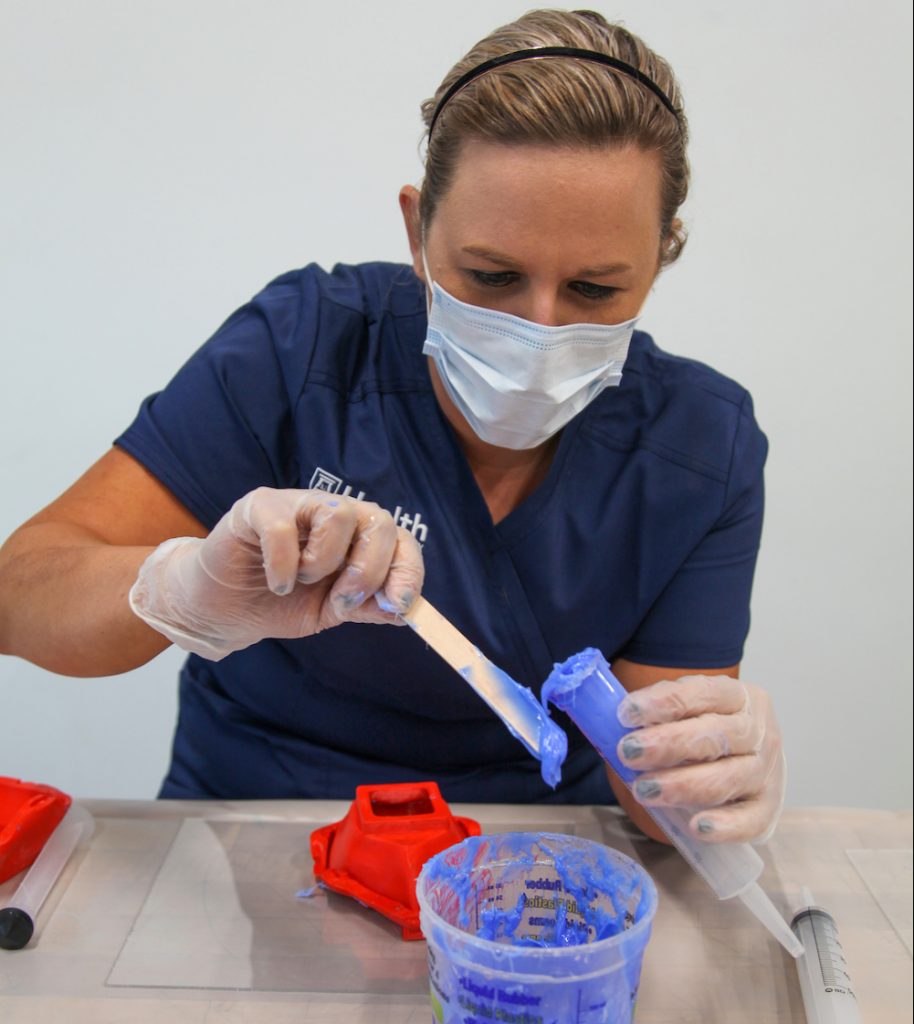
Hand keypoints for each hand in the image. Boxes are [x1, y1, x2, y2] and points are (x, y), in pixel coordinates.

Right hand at [129, 487, 423, 659]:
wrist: (225, 610)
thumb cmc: (280, 603)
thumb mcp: (330, 611)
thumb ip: (367, 606)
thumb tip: (404, 608)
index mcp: (358, 537)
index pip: (402, 539)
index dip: (408, 569)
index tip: (401, 604)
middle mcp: (333, 513)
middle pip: (380, 521)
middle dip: (370, 571)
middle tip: (342, 603)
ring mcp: (297, 504)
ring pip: (339, 515)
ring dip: (324, 563)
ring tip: (300, 583)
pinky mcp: (258, 507)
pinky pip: (284, 527)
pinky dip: (285, 565)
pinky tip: (277, 584)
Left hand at [616, 675, 785, 843]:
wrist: (746, 758)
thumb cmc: (704, 732)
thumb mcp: (685, 711)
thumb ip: (655, 715)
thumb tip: (610, 722)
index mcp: (736, 696)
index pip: (703, 693)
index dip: (664, 702)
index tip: (627, 713)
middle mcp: (758, 730)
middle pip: (716, 735)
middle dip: (668, 744)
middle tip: (628, 752)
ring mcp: (767, 771)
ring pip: (728, 777)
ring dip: (682, 785)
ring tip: (644, 791)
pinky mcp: (769, 809)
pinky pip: (750, 820)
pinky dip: (724, 826)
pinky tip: (696, 827)